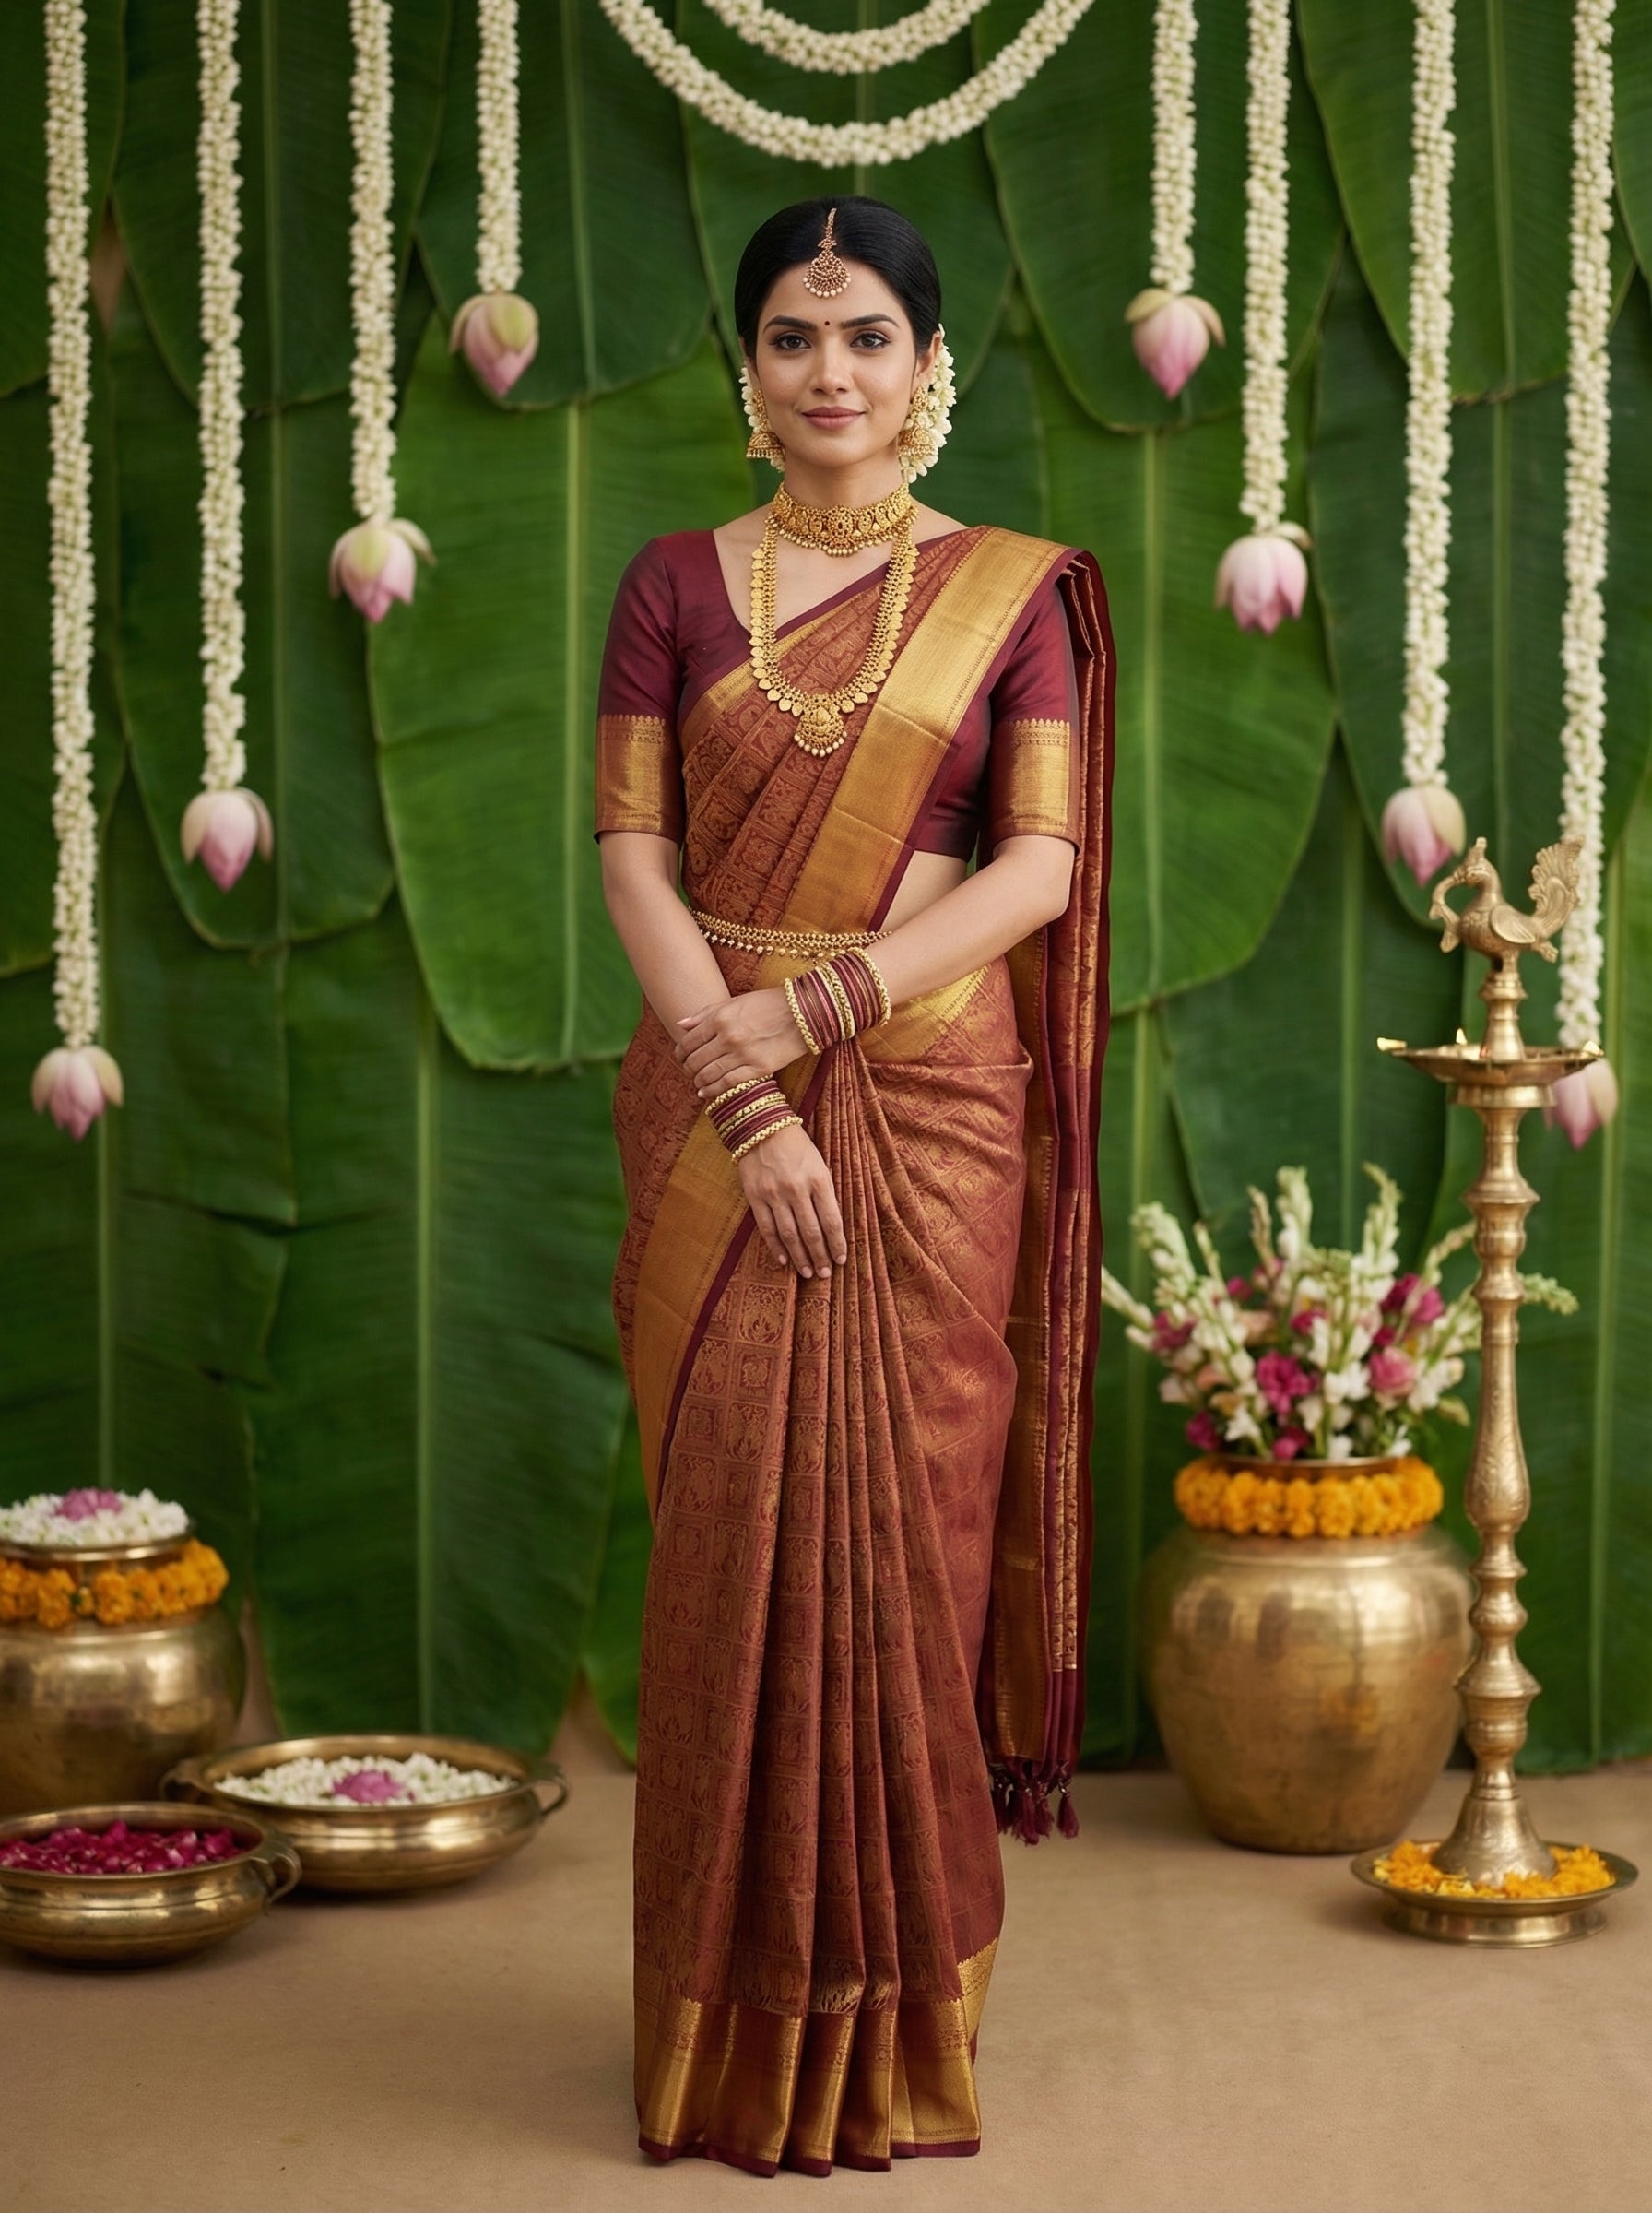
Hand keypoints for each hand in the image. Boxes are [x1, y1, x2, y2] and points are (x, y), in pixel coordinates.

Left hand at [676, 987, 807, 1096]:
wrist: (804, 1011)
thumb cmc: (768, 1003)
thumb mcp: (734, 1001)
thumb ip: (705, 1013)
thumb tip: (681, 1025)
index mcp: (721, 1018)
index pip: (688, 1042)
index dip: (680, 1053)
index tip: (680, 1057)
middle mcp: (729, 1037)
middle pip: (695, 1060)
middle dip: (687, 1068)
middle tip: (688, 1071)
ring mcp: (743, 1054)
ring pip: (708, 1075)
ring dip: (698, 1081)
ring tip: (697, 1082)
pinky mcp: (759, 1069)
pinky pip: (728, 1084)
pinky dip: (713, 1091)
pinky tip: (705, 1093)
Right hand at [738, 1124, 846, 1277]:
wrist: (760, 1126)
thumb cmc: (796, 1145)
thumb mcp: (819, 1163)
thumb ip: (825, 1192)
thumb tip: (831, 1226)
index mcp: (818, 1179)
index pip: (832, 1220)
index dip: (837, 1244)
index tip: (841, 1260)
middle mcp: (797, 1189)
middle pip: (812, 1232)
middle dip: (820, 1256)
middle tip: (825, 1273)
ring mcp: (774, 1194)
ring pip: (790, 1235)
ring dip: (800, 1257)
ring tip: (807, 1272)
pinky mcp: (755, 1197)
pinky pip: (767, 1228)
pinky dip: (776, 1247)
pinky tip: (784, 1260)